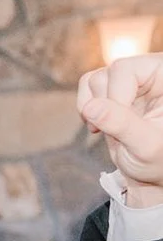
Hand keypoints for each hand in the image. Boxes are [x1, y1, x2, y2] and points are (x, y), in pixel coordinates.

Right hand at [81, 54, 162, 203]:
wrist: (153, 170)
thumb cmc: (159, 160)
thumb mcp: (145, 146)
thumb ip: (121, 124)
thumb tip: (90, 107)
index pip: (127, 70)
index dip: (116, 96)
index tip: (121, 126)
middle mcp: (150, 74)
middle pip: (109, 72)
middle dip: (104, 105)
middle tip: (113, 131)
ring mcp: (132, 82)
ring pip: (95, 79)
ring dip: (93, 107)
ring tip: (107, 130)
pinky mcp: (116, 91)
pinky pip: (88, 87)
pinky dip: (86, 107)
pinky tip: (99, 125)